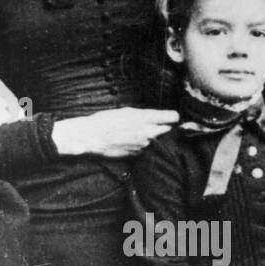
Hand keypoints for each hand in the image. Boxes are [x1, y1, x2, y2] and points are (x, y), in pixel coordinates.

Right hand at [51, 107, 178, 157]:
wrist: (91, 137)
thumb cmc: (106, 120)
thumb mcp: (126, 111)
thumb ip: (143, 114)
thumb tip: (155, 116)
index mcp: (146, 118)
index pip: (172, 117)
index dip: (172, 116)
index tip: (171, 116)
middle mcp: (148, 132)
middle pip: (168, 130)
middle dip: (165, 127)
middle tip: (158, 124)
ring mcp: (143, 145)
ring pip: (157, 140)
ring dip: (153, 137)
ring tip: (140, 132)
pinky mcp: (137, 154)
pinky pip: (145, 148)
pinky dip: (143, 145)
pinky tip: (132, 141)